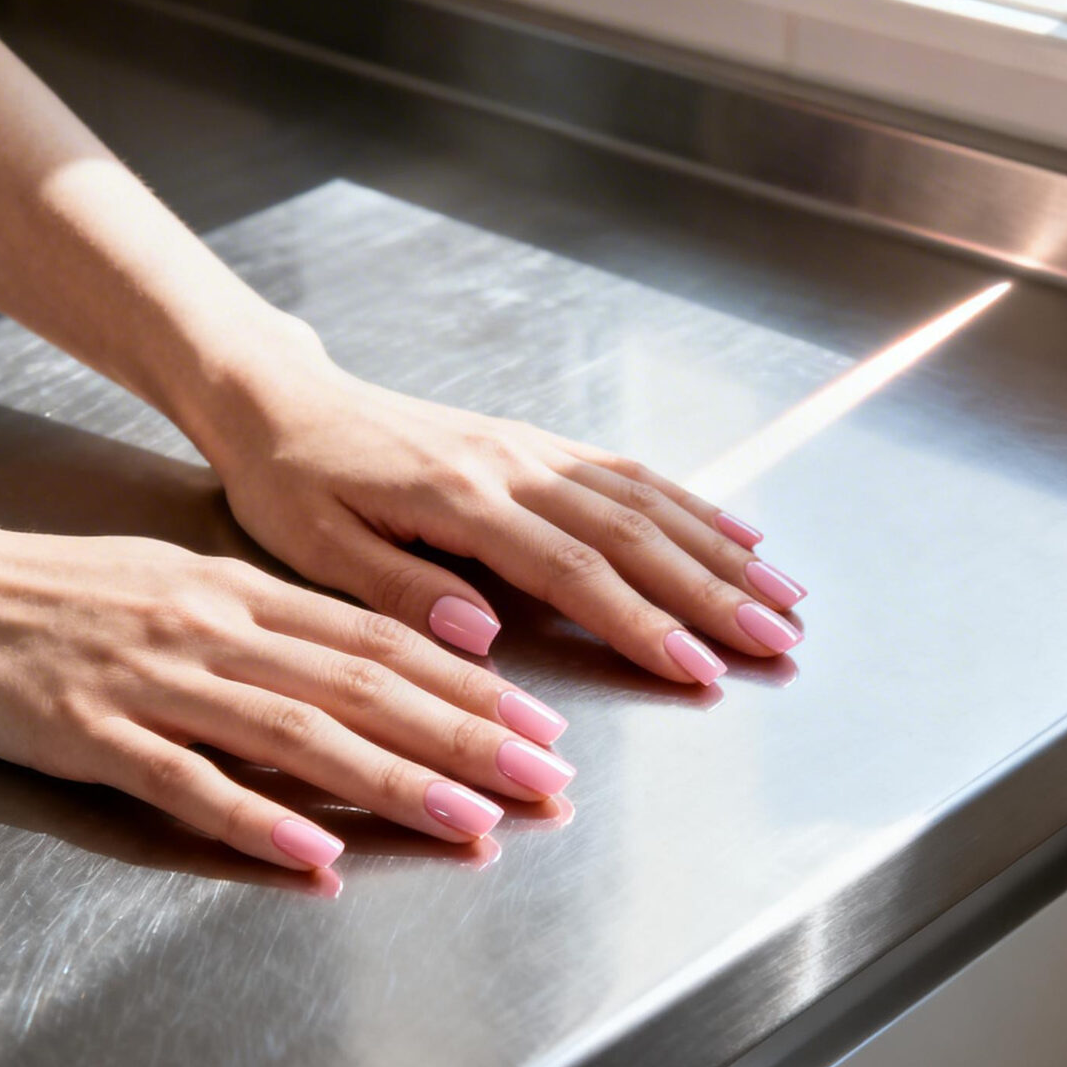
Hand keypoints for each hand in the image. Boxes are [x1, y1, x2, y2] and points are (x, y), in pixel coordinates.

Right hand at [0, 495, 575, 870]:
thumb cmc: (59, 595)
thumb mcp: (177, 584)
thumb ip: (270, 626)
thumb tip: (368, 666)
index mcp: (239, 590)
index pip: (381, 640)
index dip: (470, 688)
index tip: (540, 728)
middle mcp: (214, 627)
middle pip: (363, 686)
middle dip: (466, 739)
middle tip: (545, 782)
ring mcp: (155, 679)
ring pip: (297, 734)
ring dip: (393, 783)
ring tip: (469, 827)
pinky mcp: (95, 733)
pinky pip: (190, 784)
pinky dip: (259, 825)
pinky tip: (316, 861)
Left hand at [202, 314, 804, 681]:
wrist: (282, 400)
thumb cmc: (291, 481)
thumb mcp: (315, 548)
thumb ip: (400, 591)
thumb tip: (484, 635)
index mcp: (460, 497)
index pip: (573, 569)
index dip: (642, 622)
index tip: (698, 666)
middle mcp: (512, 465)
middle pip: (634, 533)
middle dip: (714, 592)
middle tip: (778, 641)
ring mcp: (531, 449)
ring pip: (647, 500)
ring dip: (722, 550)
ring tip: (784, 597)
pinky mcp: (535, 444)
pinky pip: (628, 474)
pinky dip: (694, 505)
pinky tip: (738, 533)